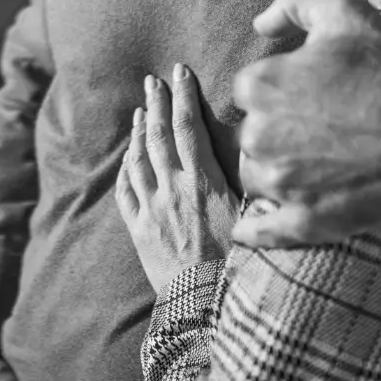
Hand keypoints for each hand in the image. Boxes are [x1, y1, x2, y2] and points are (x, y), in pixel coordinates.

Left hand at [116, 65, 239, 291]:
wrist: (205, 309)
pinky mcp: (139, 230)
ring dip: (140, 130)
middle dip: (157, 102)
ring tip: (141, 110)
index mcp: (203, 181)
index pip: (189, 125)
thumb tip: (255, 146)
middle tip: (153, 80)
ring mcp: (152, 209)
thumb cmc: (238, 264)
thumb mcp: (252, 215)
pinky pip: (126, 190)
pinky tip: (127, 156)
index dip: (183, 94)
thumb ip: (249, 178)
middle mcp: (173, 189)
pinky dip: (125, 167)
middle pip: (160, 134)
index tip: (180, 70)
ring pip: (139, 158)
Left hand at [233, 0, 380, 248]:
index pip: (247, 89)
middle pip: (248, 134)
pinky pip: (264, 231)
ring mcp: (283, 183)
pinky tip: (251, 229)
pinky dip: (255, 230)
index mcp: (262, 84)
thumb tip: (259, 24)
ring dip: (272, 170)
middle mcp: (261, 135)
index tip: (308, 91)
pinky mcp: (306, 220)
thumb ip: (291, 3)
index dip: (277, 88)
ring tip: (311, 161)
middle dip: (274, 128)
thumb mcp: (342, 12)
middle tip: (317, 125)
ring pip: (256, 176)